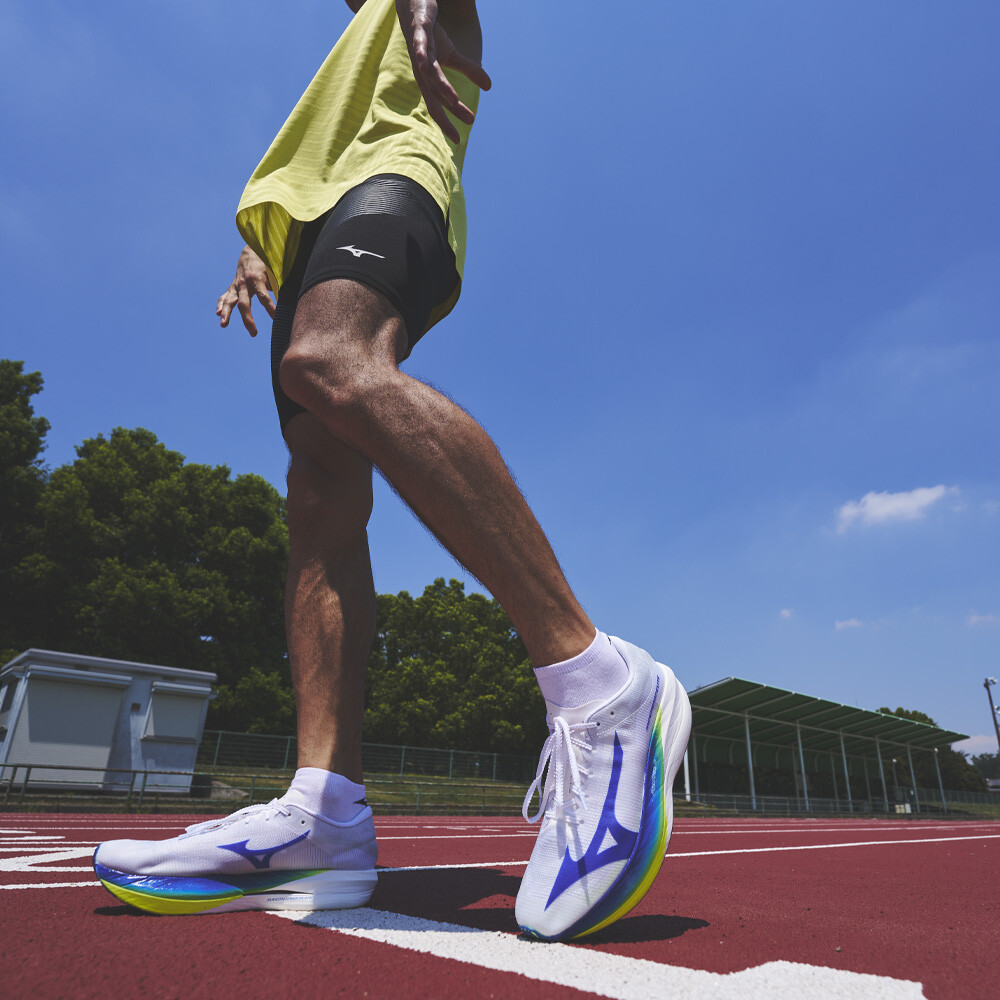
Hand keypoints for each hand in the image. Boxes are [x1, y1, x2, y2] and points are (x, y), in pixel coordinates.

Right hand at [216, 245, 275, 337]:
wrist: (252, 251)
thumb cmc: (267, 263)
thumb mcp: (275, 272)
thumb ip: (278, 285)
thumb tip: (288, 301)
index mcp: (256, 278)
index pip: (263, 296)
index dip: (270, 307)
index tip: (276, 318)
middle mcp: (243, 283)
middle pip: (244, 304)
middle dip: (248, 319)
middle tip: (254, 333)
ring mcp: (236, 285)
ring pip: (230, 301)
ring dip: (226, 313)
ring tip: (223, 325)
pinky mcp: (232, 287)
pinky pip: (225, 296)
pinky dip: (221, 304)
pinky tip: (218, 313)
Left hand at [395, 0, 490, 143]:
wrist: (412, 5)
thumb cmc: (429, 32)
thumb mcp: (451, 53)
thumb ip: (468, 71)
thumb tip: (489, 87)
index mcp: (428, 77)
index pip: (439, 103)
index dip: (447, 121)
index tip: (458, 140)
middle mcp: (421, 68)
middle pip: (433, 95)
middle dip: (446, 114)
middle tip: (462, 128)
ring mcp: (419, 49)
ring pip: (428, 72)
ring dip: (440, 86)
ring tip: (454, 100)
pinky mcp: (420, 28)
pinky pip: (419, 43)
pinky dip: (421, 54)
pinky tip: (423, 64)